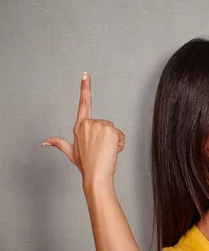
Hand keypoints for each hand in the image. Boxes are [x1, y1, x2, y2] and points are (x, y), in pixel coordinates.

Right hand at [43, 73, 124, 187]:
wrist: (96, 174)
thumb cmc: (85, 165)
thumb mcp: (70, 152)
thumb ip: (58, 143)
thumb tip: (46, 141)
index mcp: (79, 126)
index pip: (83, 103)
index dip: (85, 88)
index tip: (85, 75)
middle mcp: (88, 124)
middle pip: (105, 124)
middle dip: (106, 136)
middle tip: (100, 150)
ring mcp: (99, 125)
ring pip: (113, 130)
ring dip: (113, 141)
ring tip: (105, 151)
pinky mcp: (110, 129)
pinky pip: (120, 135)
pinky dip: (119, 144)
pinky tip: (111, 151)